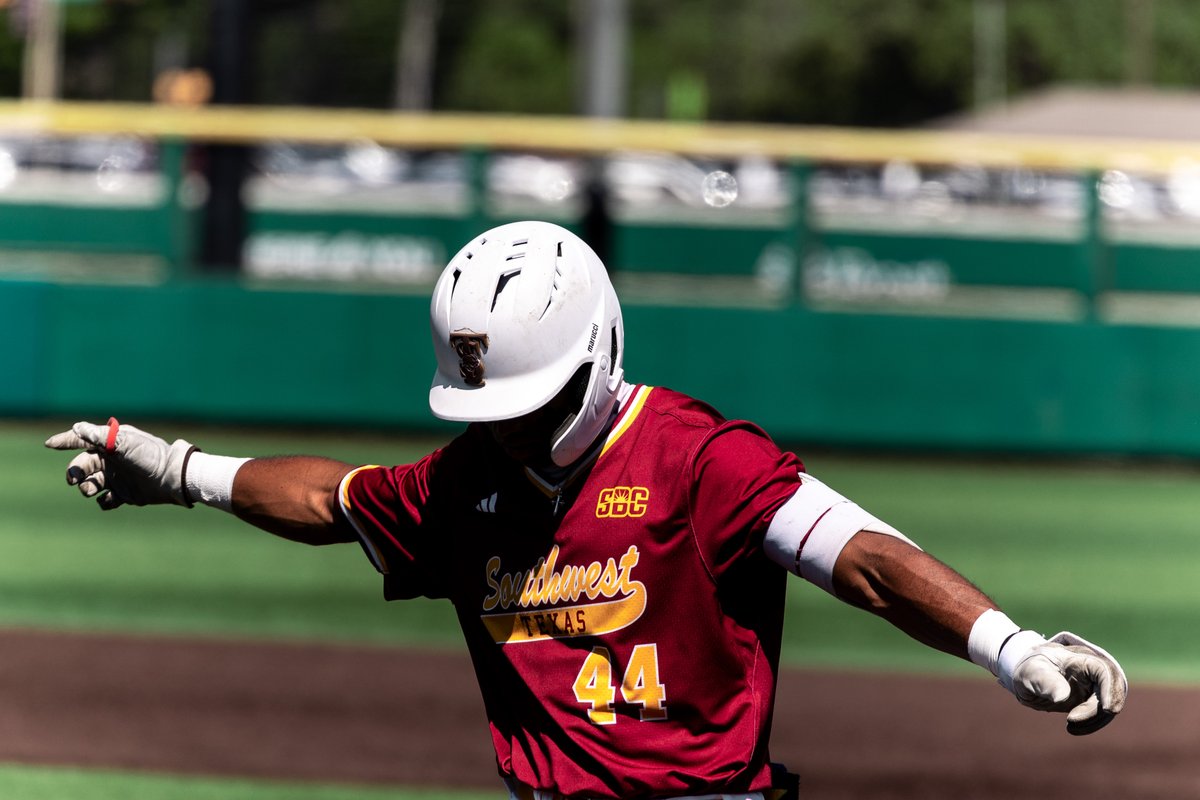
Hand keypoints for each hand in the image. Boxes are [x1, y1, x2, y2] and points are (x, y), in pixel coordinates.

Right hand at [45, 418, 197, 508]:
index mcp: (110, 444)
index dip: (65, 441)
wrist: (172, 477)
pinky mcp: (124, 494)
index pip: (82, 440)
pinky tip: (110, 499)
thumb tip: (76, 427)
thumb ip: (100, 436)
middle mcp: (111, 460)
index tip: (49, 444)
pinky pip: (106, 500)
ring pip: (90, 484)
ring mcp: (117, 478)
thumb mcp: (124, 442)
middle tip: (75, 479)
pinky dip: (103, 501)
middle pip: (81, 466)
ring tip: (90, 489)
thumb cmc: (149, 456)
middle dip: (73, 472)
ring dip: (85, 487)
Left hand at [1000, 630, 1127, 734]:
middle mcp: (1092, 672)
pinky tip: (1072, 728)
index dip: (1111, 688)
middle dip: (1098, 710)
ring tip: (1070, 725)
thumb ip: (1047, 682)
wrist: (1028, 676)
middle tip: (1072, 719)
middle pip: (1111, 690)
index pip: (1104, 670)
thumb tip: (1063, 698)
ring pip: (1108, 705)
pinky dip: (1090, 724)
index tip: (1108, 709)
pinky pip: (1100, 715)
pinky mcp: (1091, 701)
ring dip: (1093, 720)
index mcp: (1080, 658)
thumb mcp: (1032, 672)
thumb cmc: (1030, 668)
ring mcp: (1094, 687)